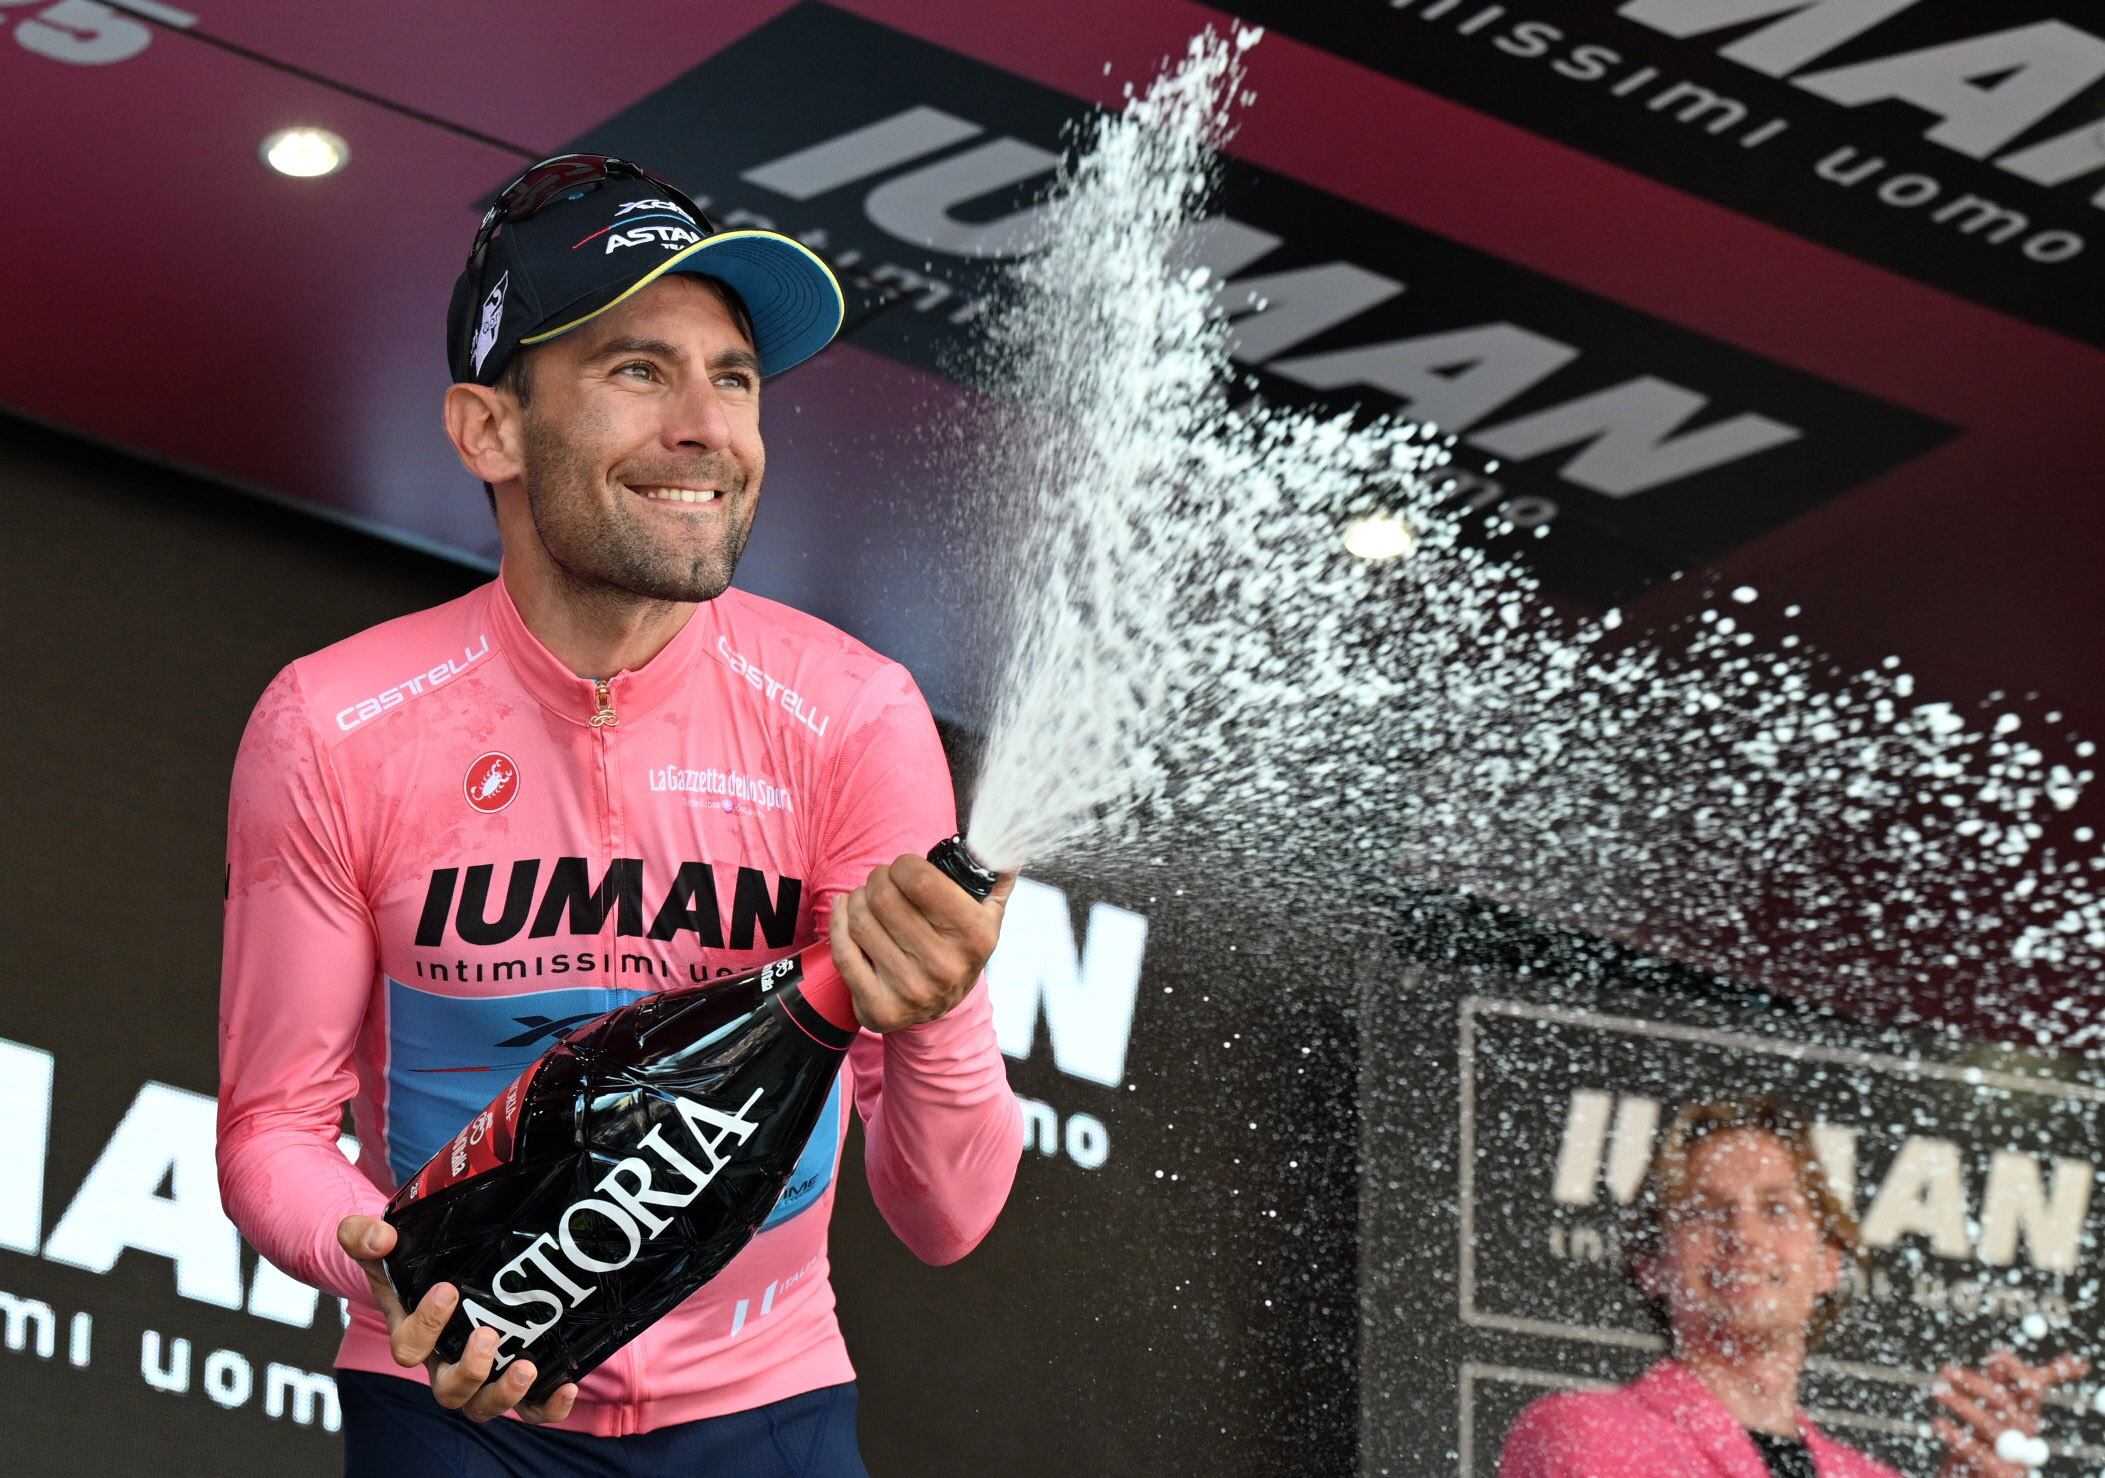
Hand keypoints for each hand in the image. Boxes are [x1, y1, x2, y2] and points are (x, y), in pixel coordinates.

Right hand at [337, 1215, 578, 1423]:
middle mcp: (445, 1362)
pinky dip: (546, 1406)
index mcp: (413, 1335)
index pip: (409, 1348)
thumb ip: (365, 1235)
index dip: (426, 1326)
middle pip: (449, 1391)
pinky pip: (529, 1407)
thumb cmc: (410, 1260)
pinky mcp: (514, 1375)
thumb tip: (381, 1238)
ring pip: (484, 1405)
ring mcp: (481, 1374)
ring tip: (525, 1366)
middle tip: (487, 1334)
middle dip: (469, 1370)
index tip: (448, 1289)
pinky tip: (566, 1386)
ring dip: (504, 1393)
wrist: (442, 1264)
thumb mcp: (382, 1243)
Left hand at [829, 854, 1017, 1031]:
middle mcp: (946, 967)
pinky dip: (838, 923)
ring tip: (867, 900)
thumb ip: (997, 875)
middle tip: (882, 882)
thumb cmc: (958, 945)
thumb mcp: (988, 913)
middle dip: (877, 879)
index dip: (903, 865)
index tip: (903, 869)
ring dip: (856, 900)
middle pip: (883, 897)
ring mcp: (911, 991)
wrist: (943, 1009)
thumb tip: (1004, 842)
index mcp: (975, 936)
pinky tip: (845, 913)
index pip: (919, 880)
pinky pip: (843, 952)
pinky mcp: (880, 1009)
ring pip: (859, 921)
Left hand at [1933, 1349, 2087, 1475]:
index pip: (2030, 1390)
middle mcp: (2024, 1436)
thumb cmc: (1982, 1449)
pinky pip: (1977, 1451)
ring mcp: (2016, 1457)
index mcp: (2025, 1418)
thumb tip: (1995, 1360)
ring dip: (1961, 1403)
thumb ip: (1994, 1391)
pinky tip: (1938, 1423)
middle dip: (1975, 1383)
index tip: (1996, 1354)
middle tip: (1945, 1369)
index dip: (2016, 1371)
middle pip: (2005, 1403)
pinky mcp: (2003, 1474)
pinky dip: (1955, 1435)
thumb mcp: (1988, 1418)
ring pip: (1990, 1424)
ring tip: (1937, 1390)